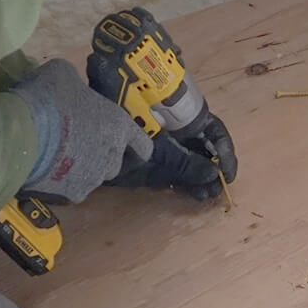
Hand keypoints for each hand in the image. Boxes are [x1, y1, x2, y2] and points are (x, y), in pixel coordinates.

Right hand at [12, 60, 152, 204]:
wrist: (22, 132)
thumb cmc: (49, 98)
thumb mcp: (63, 74)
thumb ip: (75, 84)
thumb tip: (70, 87)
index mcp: (118, 126)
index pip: (143, 146)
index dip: (135, 147)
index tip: (126, 147)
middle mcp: (112, 156)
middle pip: (113, 162)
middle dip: (100, 156)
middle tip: (77, 143)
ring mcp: (93, 179)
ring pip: (91, 177)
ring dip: (79, 169)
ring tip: (55, 156)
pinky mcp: (71, 195)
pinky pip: (69, 189)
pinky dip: (60, 182)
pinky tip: (43, 169)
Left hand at [109, 115, 236, 202]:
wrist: (80, 136)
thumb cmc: (120, 134)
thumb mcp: (154, 150)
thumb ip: (183, 163)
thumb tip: (213, 174)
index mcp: (178, 111)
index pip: (212, 128)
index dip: (224, 150)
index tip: (227, 174)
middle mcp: (173, 123)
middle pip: (203, 145)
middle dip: (213, 168)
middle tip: (218, 191)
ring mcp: (161, 139)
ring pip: (191, 157)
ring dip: (201, 177)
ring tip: (207, 196)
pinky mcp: (150, 155)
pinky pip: (175, 166)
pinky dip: (185, 180)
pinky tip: (194, 194)